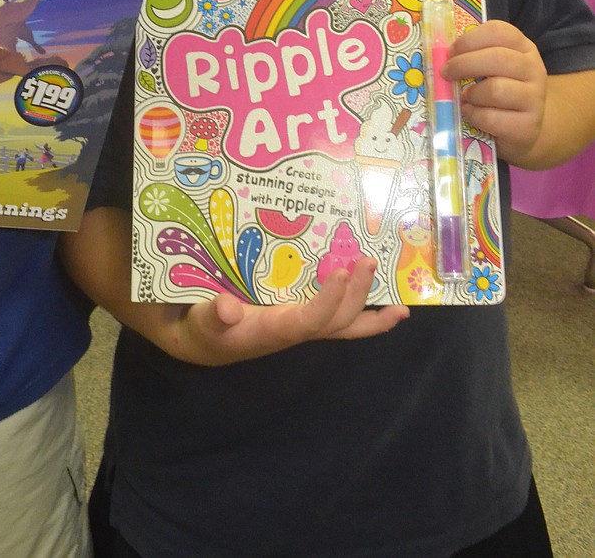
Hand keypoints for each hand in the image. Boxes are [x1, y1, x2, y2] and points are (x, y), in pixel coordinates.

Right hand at [163, 258, 408, 365]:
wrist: (202, 341)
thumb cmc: (204, 329)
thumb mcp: (203, 321)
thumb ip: (214, 315)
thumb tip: (227, 307)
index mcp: (275, 329)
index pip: (311, 319)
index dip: (329, 299)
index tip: (341, 271)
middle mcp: (295, 329)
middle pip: (337, 322)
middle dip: (358, 297)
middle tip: (369, 262)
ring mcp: (301, 325)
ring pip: (344, 325)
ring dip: (371, 313)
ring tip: (400, 307)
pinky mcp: (300, 317)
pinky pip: (337, 319)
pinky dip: (362, 314)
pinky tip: (379, 305)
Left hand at [444, 21, 545, 165]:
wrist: (524, 128)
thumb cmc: (500, 91)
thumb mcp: (491, 68)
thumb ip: (472, 56)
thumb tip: (439, 54)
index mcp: (523, 48)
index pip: (498, 32)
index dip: (469, 40)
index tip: (450, 52)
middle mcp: (533, 69)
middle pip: (497, 58)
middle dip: (463, 64)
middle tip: (446, 73)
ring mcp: (535, 99)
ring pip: (496, 89)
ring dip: (471, 93)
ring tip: (464, 97)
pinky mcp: (527, 126)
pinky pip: (492, 118)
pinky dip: (474, 115)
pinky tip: (470, 113)